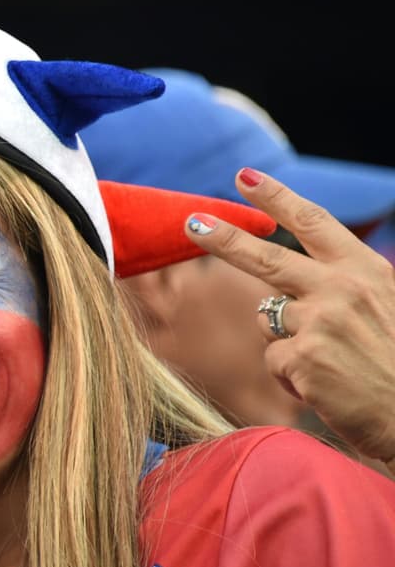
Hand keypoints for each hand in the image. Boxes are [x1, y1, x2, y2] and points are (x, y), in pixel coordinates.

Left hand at [183, 168, 394, 471]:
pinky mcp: (304, 357)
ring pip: (270, 320)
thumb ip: (345, 287)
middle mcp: (342, 288)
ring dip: (290, 343)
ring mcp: (321, 321)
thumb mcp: (388, 307)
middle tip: (191, 221)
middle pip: (266, 257)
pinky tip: (328, 389)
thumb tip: (290, 282)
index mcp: (367, 270)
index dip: (277, 197)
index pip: (314, 222)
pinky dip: (293, 377)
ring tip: (336, 366)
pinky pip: (275, 360)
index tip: (245, 177)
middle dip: (223, 237)